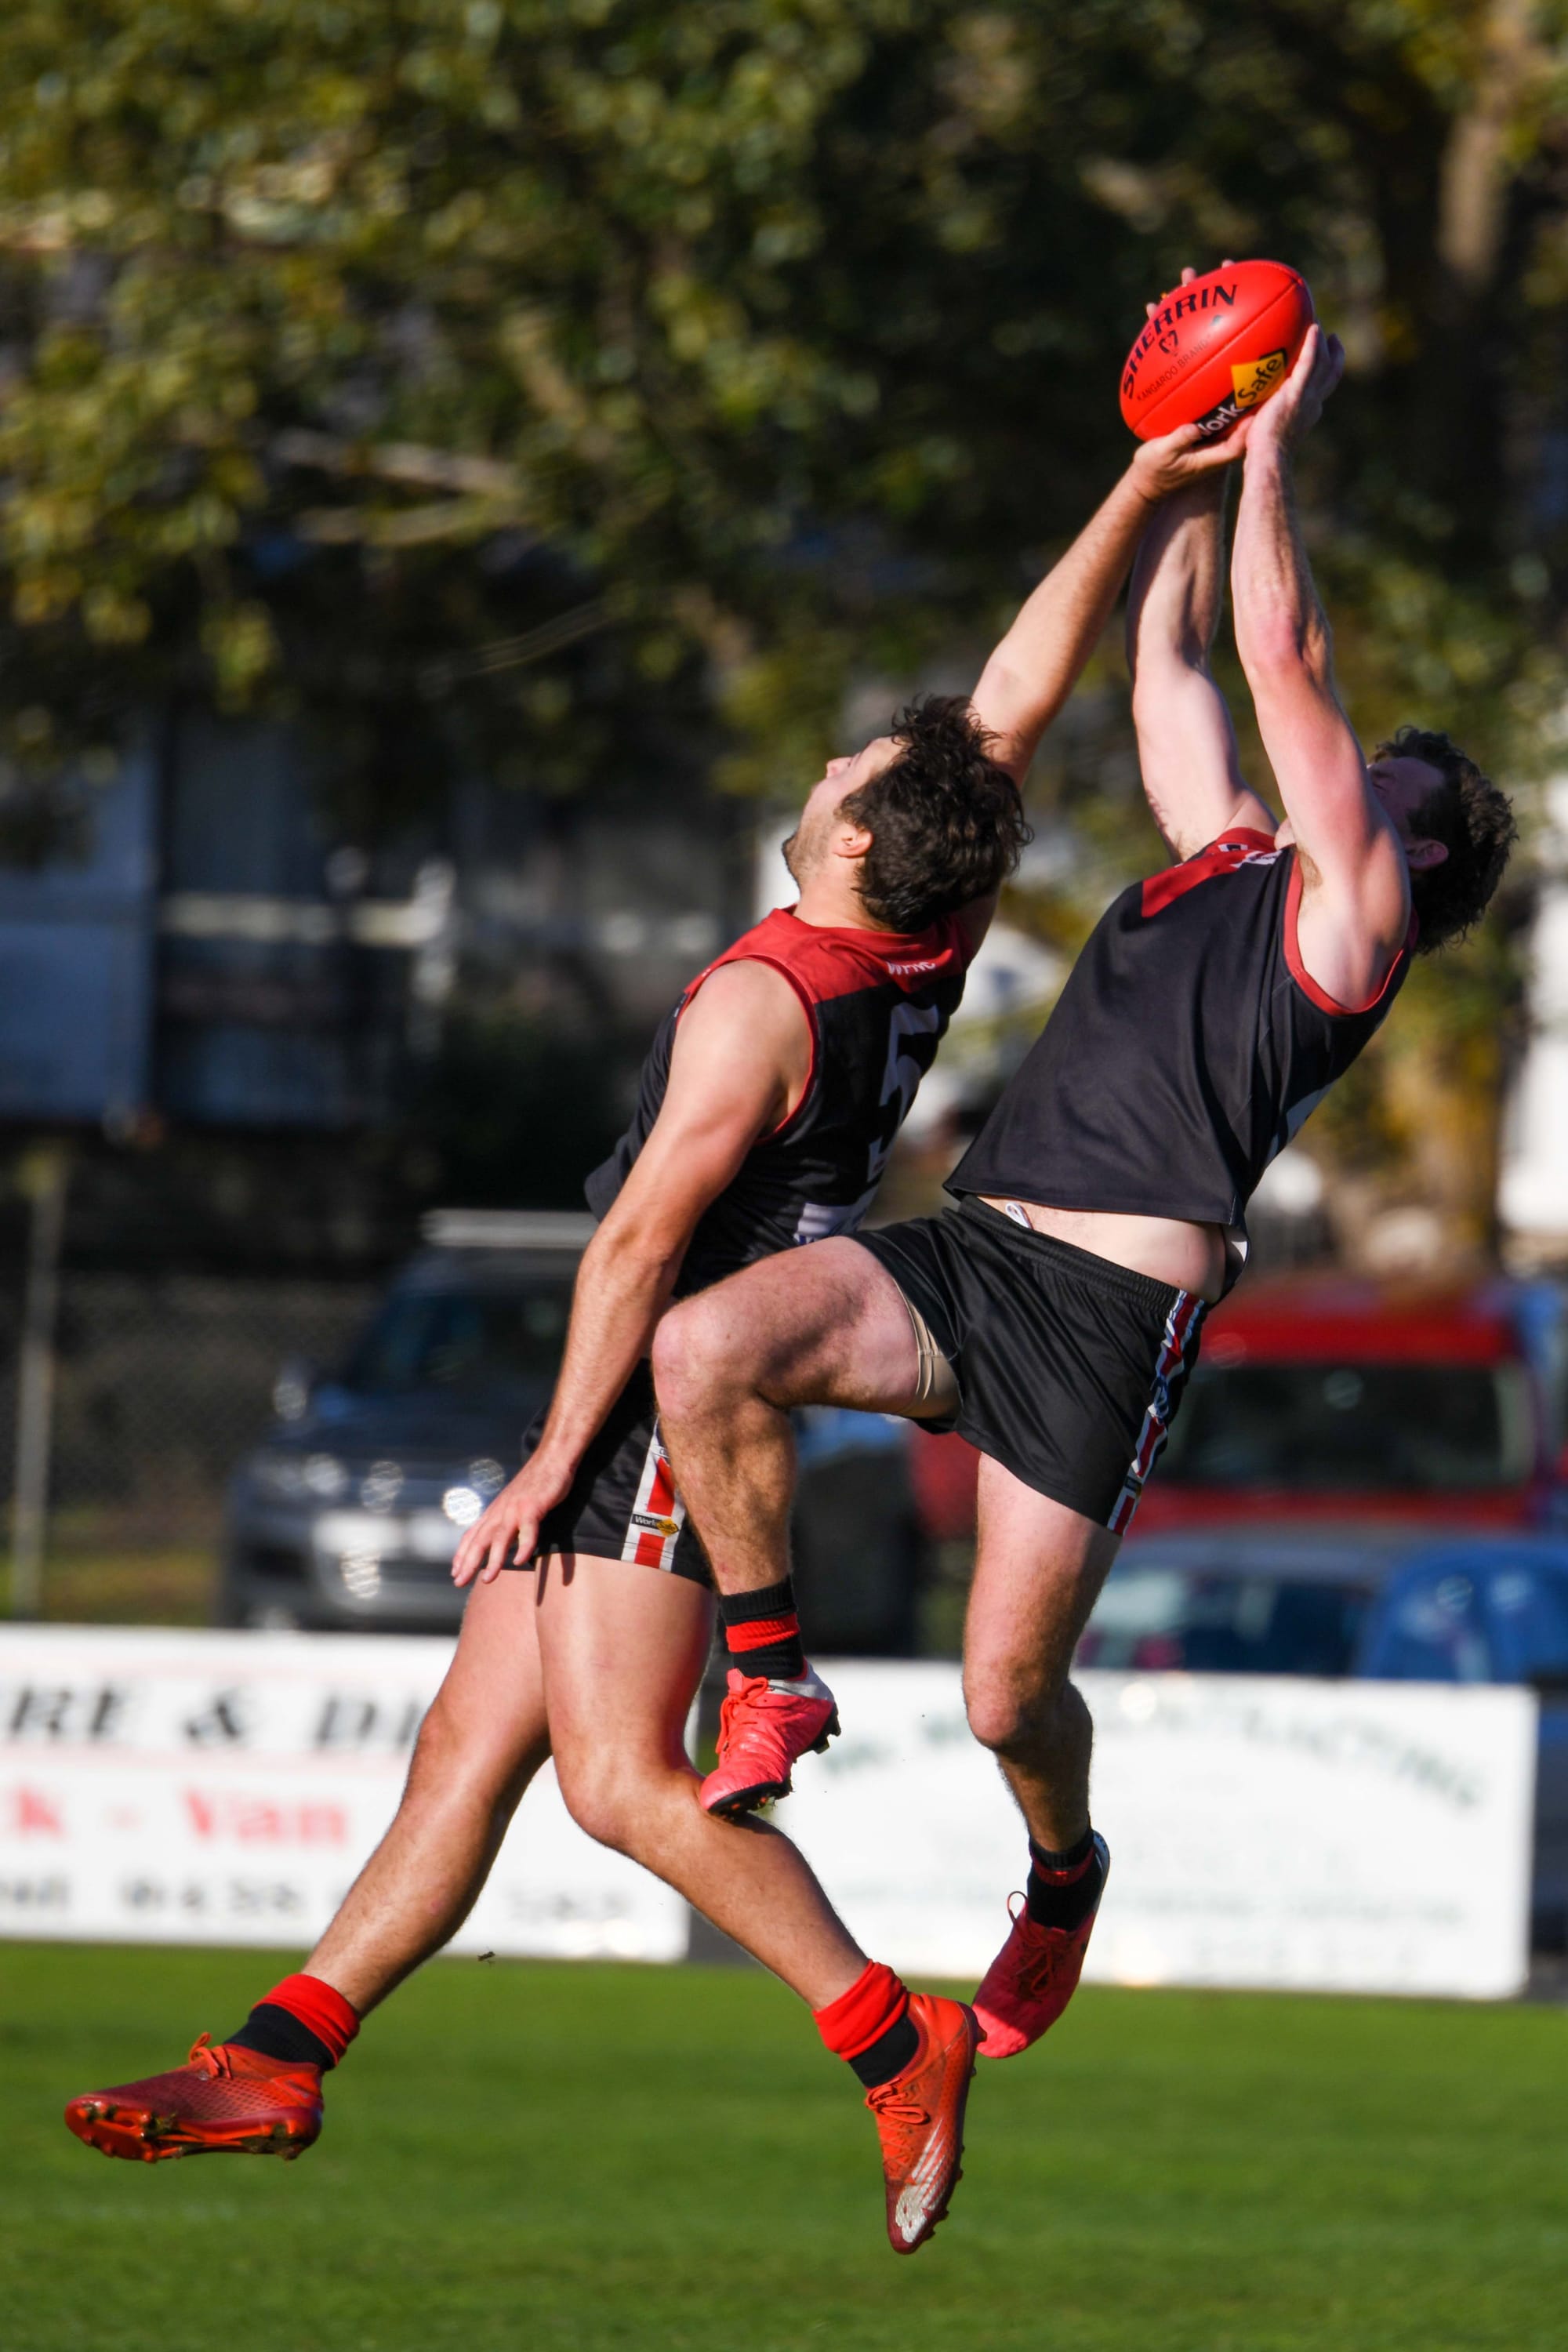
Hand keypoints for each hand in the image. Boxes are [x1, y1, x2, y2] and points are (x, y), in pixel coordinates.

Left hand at [451, 1456, 571, 1587]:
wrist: (551, 1459)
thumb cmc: (535, 1483)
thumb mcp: (513, 1503)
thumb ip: (504, 1521)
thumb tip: (499, 1542)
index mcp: (495, 1512)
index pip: (472, 1535)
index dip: (462, 1554)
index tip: (455, 1573)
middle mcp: (500, 1511)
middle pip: (480, 1539)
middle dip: (468, 1562)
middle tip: (458, 1582)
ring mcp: (516, 1508)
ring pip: (500, 1537)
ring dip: (493, 1559)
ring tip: (487, 1579)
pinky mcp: (533, 1506)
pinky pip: (528, 1529)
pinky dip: (524, 1545)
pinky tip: (521, 1561)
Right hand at [1129, 261, 1251, 501]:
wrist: (1157, 479)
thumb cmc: (1170, 472)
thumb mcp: (1179, 458)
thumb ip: (1184, 441)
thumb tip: (1192, 426)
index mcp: (1230, 404)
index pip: (1251, 360)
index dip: (1261, 331)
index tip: (1264, 301)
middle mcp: (1219, 386)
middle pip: (1229, 335)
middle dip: (1228, 301)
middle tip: (1226, 269)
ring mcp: (1199, 381)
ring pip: (1201, 335)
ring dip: (1195, 306)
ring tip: (1187, 277)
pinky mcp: (1179, 383)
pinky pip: (1176, 348)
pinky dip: (1168, 329)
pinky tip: (1154, 306)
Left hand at [1246, 323, 1344, 456]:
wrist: (1268, 456)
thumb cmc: (1262, 453)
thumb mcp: (1265, 430)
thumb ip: (1263, 416)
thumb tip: (1246, 412)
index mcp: (1308, 412)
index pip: (1321, 389)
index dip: (1326, 374)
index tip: (1324, 360)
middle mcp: (1313, 403)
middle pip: (1331, 374)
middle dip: (1335, 355)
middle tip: (1332, 338)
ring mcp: (1308, 397)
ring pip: (1325, 365)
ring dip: (1324, 344)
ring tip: (1317, 325)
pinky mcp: (1298, 393)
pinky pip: (1309, 363)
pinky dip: (1313, 345)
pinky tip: (1314, 328)